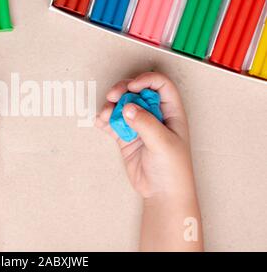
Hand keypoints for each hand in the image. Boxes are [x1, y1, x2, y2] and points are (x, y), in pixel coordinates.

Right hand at [96, 72, 195, 199]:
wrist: (162, 193)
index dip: (146, 80)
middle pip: (137, 91)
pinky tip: (100, 123)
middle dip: (122, 90)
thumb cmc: (173, 169)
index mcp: (171, 111)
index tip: (132, 87)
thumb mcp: (163, 143)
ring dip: (111, 106)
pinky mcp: (126, 136)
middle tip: (112, 96)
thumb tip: (128, 107)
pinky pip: (112, 122)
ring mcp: (139, 124)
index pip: (160, 85)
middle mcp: (154, 114)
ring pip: (122, 105)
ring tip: (105, 116)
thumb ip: (145, 124)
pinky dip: (104, 120)